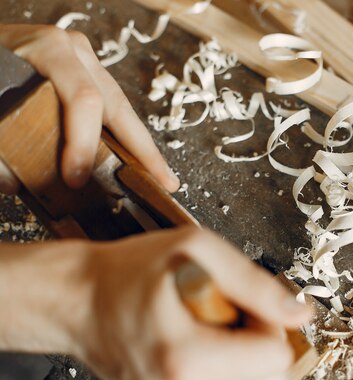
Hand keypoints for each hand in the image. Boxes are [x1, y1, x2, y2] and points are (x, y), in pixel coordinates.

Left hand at [0, 24, 179, 192]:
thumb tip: (14, 182)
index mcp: (51, 50)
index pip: (84, 100)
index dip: (84, 143)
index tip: (75, 179)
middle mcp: (76, 52)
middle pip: (119, 108)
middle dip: (143, 150)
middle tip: (164, 181)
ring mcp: (85, 60)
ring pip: (121, 109)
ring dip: (140, 145)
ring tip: (159, 174)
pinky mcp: (87, 73)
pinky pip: (112, 106)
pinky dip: (125, 135)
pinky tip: (138, 158)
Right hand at [0, 227, 310, 379]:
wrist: (80, 301)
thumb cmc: (128, 272)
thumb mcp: (199, 252)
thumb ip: (256, 284)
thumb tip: (299, 313)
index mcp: (187, 361)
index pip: (275, 357)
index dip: (267, 319)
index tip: (239, 299)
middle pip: (270, 378)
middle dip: (259, 339)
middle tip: (223, 310)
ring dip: (243, 353)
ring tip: (206, 324)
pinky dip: (226, 366)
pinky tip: (199, 340)